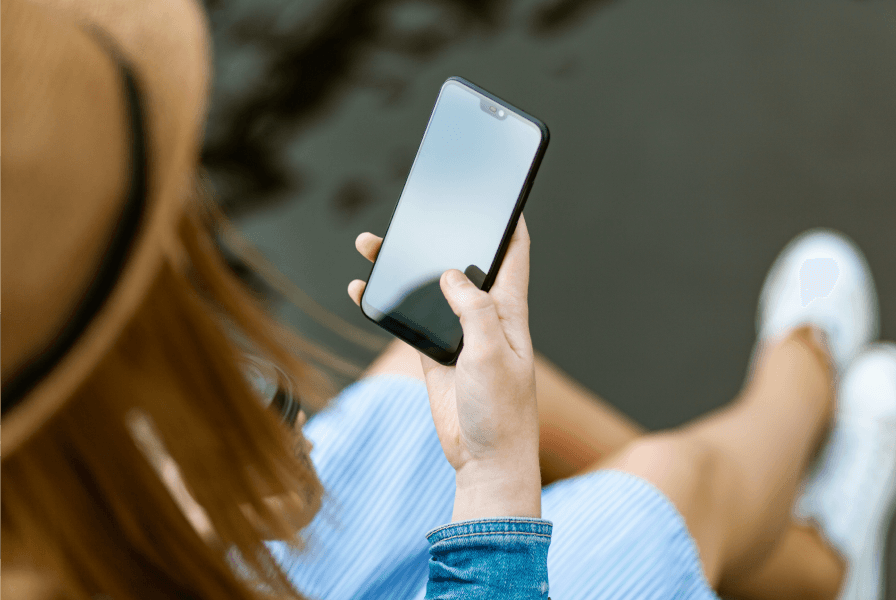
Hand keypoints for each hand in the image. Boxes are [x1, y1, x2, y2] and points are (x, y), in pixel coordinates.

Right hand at [348, 214, 540, 518]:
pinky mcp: (434, 353)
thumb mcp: (492, 354)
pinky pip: (406, 319)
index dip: (509, 222)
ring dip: (403, 266)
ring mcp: (457, 333)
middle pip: (460, 262)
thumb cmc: (501, 409)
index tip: (501, 193)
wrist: (484, 458)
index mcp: (508, 310)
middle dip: (441, 234)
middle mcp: (483, 315)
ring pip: (427, 287)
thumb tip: (452, 274)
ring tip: (371, 242)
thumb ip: (474, 311)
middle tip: (417, 209)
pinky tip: (361, 288)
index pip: (513, 254)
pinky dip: (384, 302)